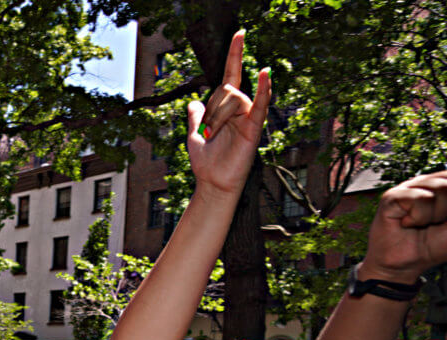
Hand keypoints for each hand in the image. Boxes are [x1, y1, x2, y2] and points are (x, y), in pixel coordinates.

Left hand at [187, 31, 270, 198]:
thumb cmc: (206, 162)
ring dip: (218, 115)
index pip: (231, 76)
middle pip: (226, 89)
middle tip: (207, 131)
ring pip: (233, 98)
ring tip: (213, 134)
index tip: (239, 33)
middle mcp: (240, 109)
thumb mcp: (194, 136)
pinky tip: (266, 73)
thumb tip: (194, 102)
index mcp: (225, 108)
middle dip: (212, 108)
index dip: (234, 55)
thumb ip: (196, 117)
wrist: (212, 183)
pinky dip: (264, 89)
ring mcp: (248, 117)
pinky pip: (260, 105)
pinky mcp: (254, 128)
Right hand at [359, 172, 446, 282]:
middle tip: (433, 223)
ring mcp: (408, 187)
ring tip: (420, 224)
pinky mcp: (392, 196)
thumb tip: (440, 195)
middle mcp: (426, 182)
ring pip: (439, 189)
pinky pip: (420, 198)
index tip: (444, 220)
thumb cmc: (432, 245)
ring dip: (434, 215)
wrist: (405, 264)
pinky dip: (419, 218)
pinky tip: (407, 223)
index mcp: (442, 184)